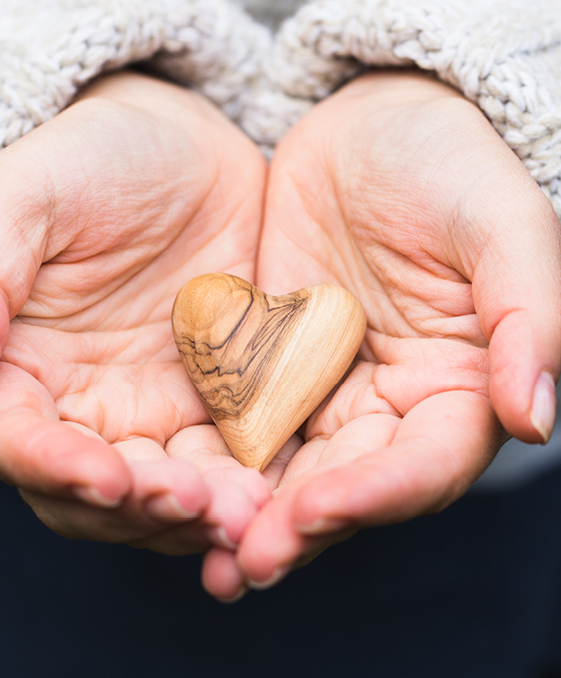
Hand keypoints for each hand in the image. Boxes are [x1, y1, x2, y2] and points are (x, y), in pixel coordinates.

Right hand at [0, 73, 270, 565]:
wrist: (186, 151)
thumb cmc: (92, 160)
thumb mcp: (21, 198)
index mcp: (22, 368)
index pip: (20, 442)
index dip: (55, 468)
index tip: (105, 477)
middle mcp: (86, 404)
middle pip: (98, 492)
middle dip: (142, 508)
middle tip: (194, 503)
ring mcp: (157, 409)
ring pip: (169, 490)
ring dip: (202, 512)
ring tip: (247, 513)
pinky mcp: (221, 403)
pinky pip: (232, 458)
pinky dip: (247, 484)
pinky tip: (277, 492)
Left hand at [202, 70, 560, 596]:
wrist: (371, 133)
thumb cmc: (449, 165)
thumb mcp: (498, 223)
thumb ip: (528, 315)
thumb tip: (533, 419)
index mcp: (456, 388)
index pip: (423, 465)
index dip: (376, 495)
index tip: (316, 508)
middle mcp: (389, 405)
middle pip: (347, 486)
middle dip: (297, 527)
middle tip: (241, 563)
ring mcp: (323, 390)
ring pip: (287, 470)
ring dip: (248, 514)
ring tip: (203, 551)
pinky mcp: (268, 369)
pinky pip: (238, 420)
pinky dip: (213, 459)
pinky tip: (173, 485)